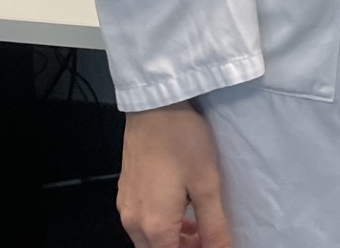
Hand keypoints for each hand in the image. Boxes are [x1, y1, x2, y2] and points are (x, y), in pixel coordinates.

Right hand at [118, 102, 232, 247]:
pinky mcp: (125, 192)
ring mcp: (126, 207)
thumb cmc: (182, 141)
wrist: (155, 106)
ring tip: (200, 228)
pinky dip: (161, 226)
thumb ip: (214, 226)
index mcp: (154, 226)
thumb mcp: (207, 185)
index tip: (212, 243)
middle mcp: (133, 222)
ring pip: (148, 240)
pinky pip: (141, 223)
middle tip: (209, 238)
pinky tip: (181, 211)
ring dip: (172, 241)